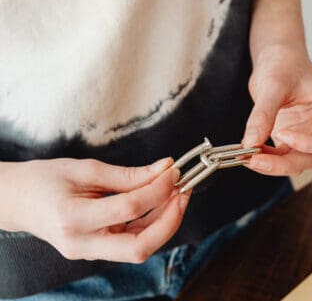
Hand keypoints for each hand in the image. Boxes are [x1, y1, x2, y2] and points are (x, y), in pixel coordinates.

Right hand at [0, 158, 188, 262]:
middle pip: (140, 247)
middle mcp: (82, 244)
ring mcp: (89, 253)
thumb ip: (128, 174)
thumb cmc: (45, 180)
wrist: (16, 200)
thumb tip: (165, 169)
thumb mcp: (85, 169)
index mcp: (74, 219)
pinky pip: (132, 243)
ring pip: (140, 248)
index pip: (129, 209)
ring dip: (165, 222)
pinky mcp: (97, 252)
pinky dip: (152, 225)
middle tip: (184, 192)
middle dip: (171, 220)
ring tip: (176, 193)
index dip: (158, 189)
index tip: (174, 171)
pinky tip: (160, 204)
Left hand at [241, 45, 311, 175]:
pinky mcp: (294, 142)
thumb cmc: (285, 63)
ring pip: (297, 163)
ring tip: (249, 157)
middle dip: (285, 163)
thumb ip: (264, 114)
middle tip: (256, 159)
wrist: (277, 60)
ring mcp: (311, 136)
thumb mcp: (273, 84)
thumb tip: (251, 142)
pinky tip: (250, 153)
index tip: (282, 134)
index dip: (309, 144)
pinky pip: (283, 158)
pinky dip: (267, 159)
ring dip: (274, 165)